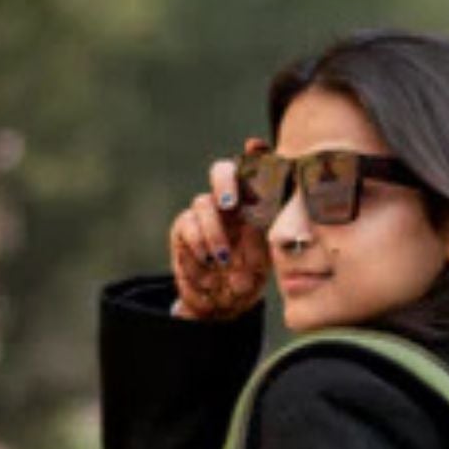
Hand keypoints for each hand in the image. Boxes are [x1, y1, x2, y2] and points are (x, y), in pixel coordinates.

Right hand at [169, 138, 271, 319]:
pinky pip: (186, 227)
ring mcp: (204, 212)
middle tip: (229, 204)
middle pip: (221, 172)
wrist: (222, 302)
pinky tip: (208, 264)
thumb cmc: (250, 275)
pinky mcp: (183, 228)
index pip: (255, 170)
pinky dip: (197, 247)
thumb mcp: (265, 260)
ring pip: (202, 203)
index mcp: (253, 202)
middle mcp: (228, 201)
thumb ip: (264, 240)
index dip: (256, 154)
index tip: (255, 146)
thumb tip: (257, 226)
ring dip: (213, 232)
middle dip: (225, 182)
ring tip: (223, 260)